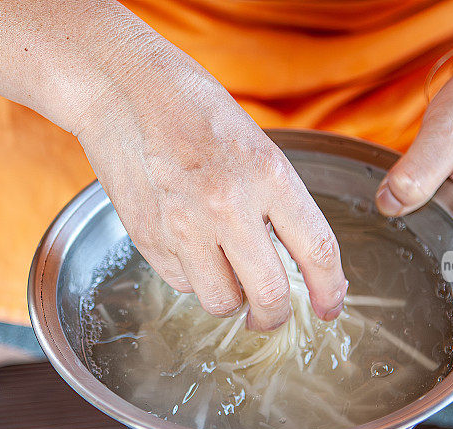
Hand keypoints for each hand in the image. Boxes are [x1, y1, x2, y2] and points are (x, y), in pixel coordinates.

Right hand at [74, 37, 347, 330]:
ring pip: (221, 301)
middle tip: (272, 315)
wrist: (122, 88)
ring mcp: (184, 226)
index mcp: (268, 174)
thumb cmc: (193, 108)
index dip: (330, 290)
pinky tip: (191, 249)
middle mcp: (229, 205)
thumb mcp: (256, 144)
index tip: (329, 308)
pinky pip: (183, 284)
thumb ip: (277, 201)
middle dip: (275, 316)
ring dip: (231, 299)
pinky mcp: (148, 238)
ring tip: (226, 275)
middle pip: (269, 294)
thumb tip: (296, 258)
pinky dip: (193, 278)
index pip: (316, 249)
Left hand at [375, 48, 452, 227]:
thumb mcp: (449, 132)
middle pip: (426, 229)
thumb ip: (418, 173)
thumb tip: (387, 206)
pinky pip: (431, 197)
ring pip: (425, 212)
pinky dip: (420, 180)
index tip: (401, 189)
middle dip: (407, 202)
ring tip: (429, 157)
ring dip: (413, 189)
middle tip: (419, 162)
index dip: (405, 220)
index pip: (431, 243)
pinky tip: (428, 161)